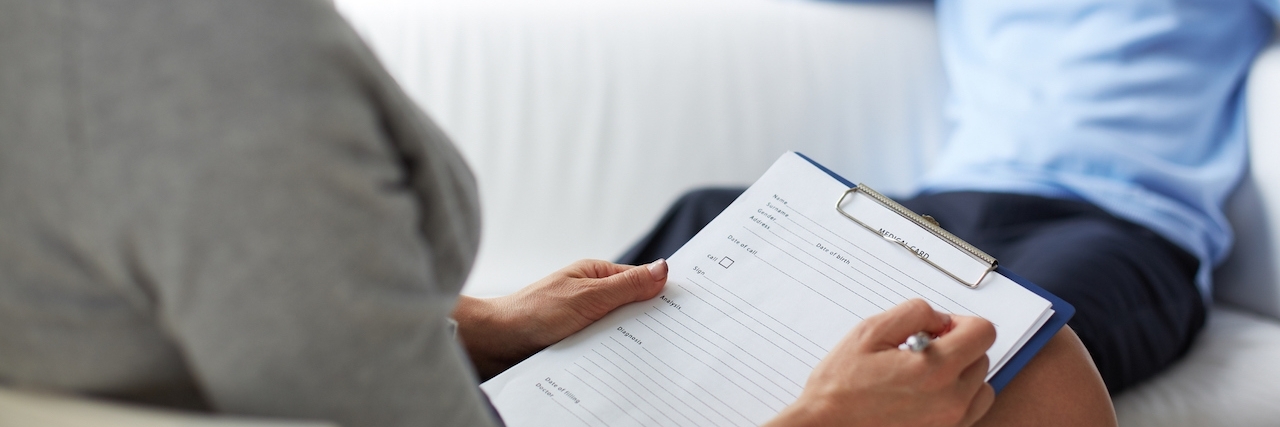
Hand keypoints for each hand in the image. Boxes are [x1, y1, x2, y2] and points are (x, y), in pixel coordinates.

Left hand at [452, 259, 667, 379]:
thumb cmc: (534, 312)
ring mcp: (586, 321)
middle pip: (635, 309)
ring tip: (656, 357)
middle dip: (652, 322)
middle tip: (679, 339)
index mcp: (598, 276)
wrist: (495, 343)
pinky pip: (606, 350)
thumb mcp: (587, 296)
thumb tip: (664, 268)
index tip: (691, 307)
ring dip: (632, 343)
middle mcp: (594, 297)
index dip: (664, 293)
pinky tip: (628, 368)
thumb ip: (627, 285)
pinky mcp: (579, 344)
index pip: (642, 282)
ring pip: (622, 332)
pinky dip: (616, 357)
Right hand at [765, 299, 996, 426]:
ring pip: (980, 385)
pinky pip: (970, 410)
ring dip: (961, 373)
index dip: (962, 322)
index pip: (984, 332)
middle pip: (982, 357)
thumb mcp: (871, 331)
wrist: (828, 425)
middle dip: (957, 346)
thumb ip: (914, 313)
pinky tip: (927, 392)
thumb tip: (940, 317)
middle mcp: (951, 399)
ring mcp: (950, 421)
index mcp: (936, 369)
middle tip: (923, 349)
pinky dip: (957, 397)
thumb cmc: (842, 386)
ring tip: (927, 374)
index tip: (942, 328)